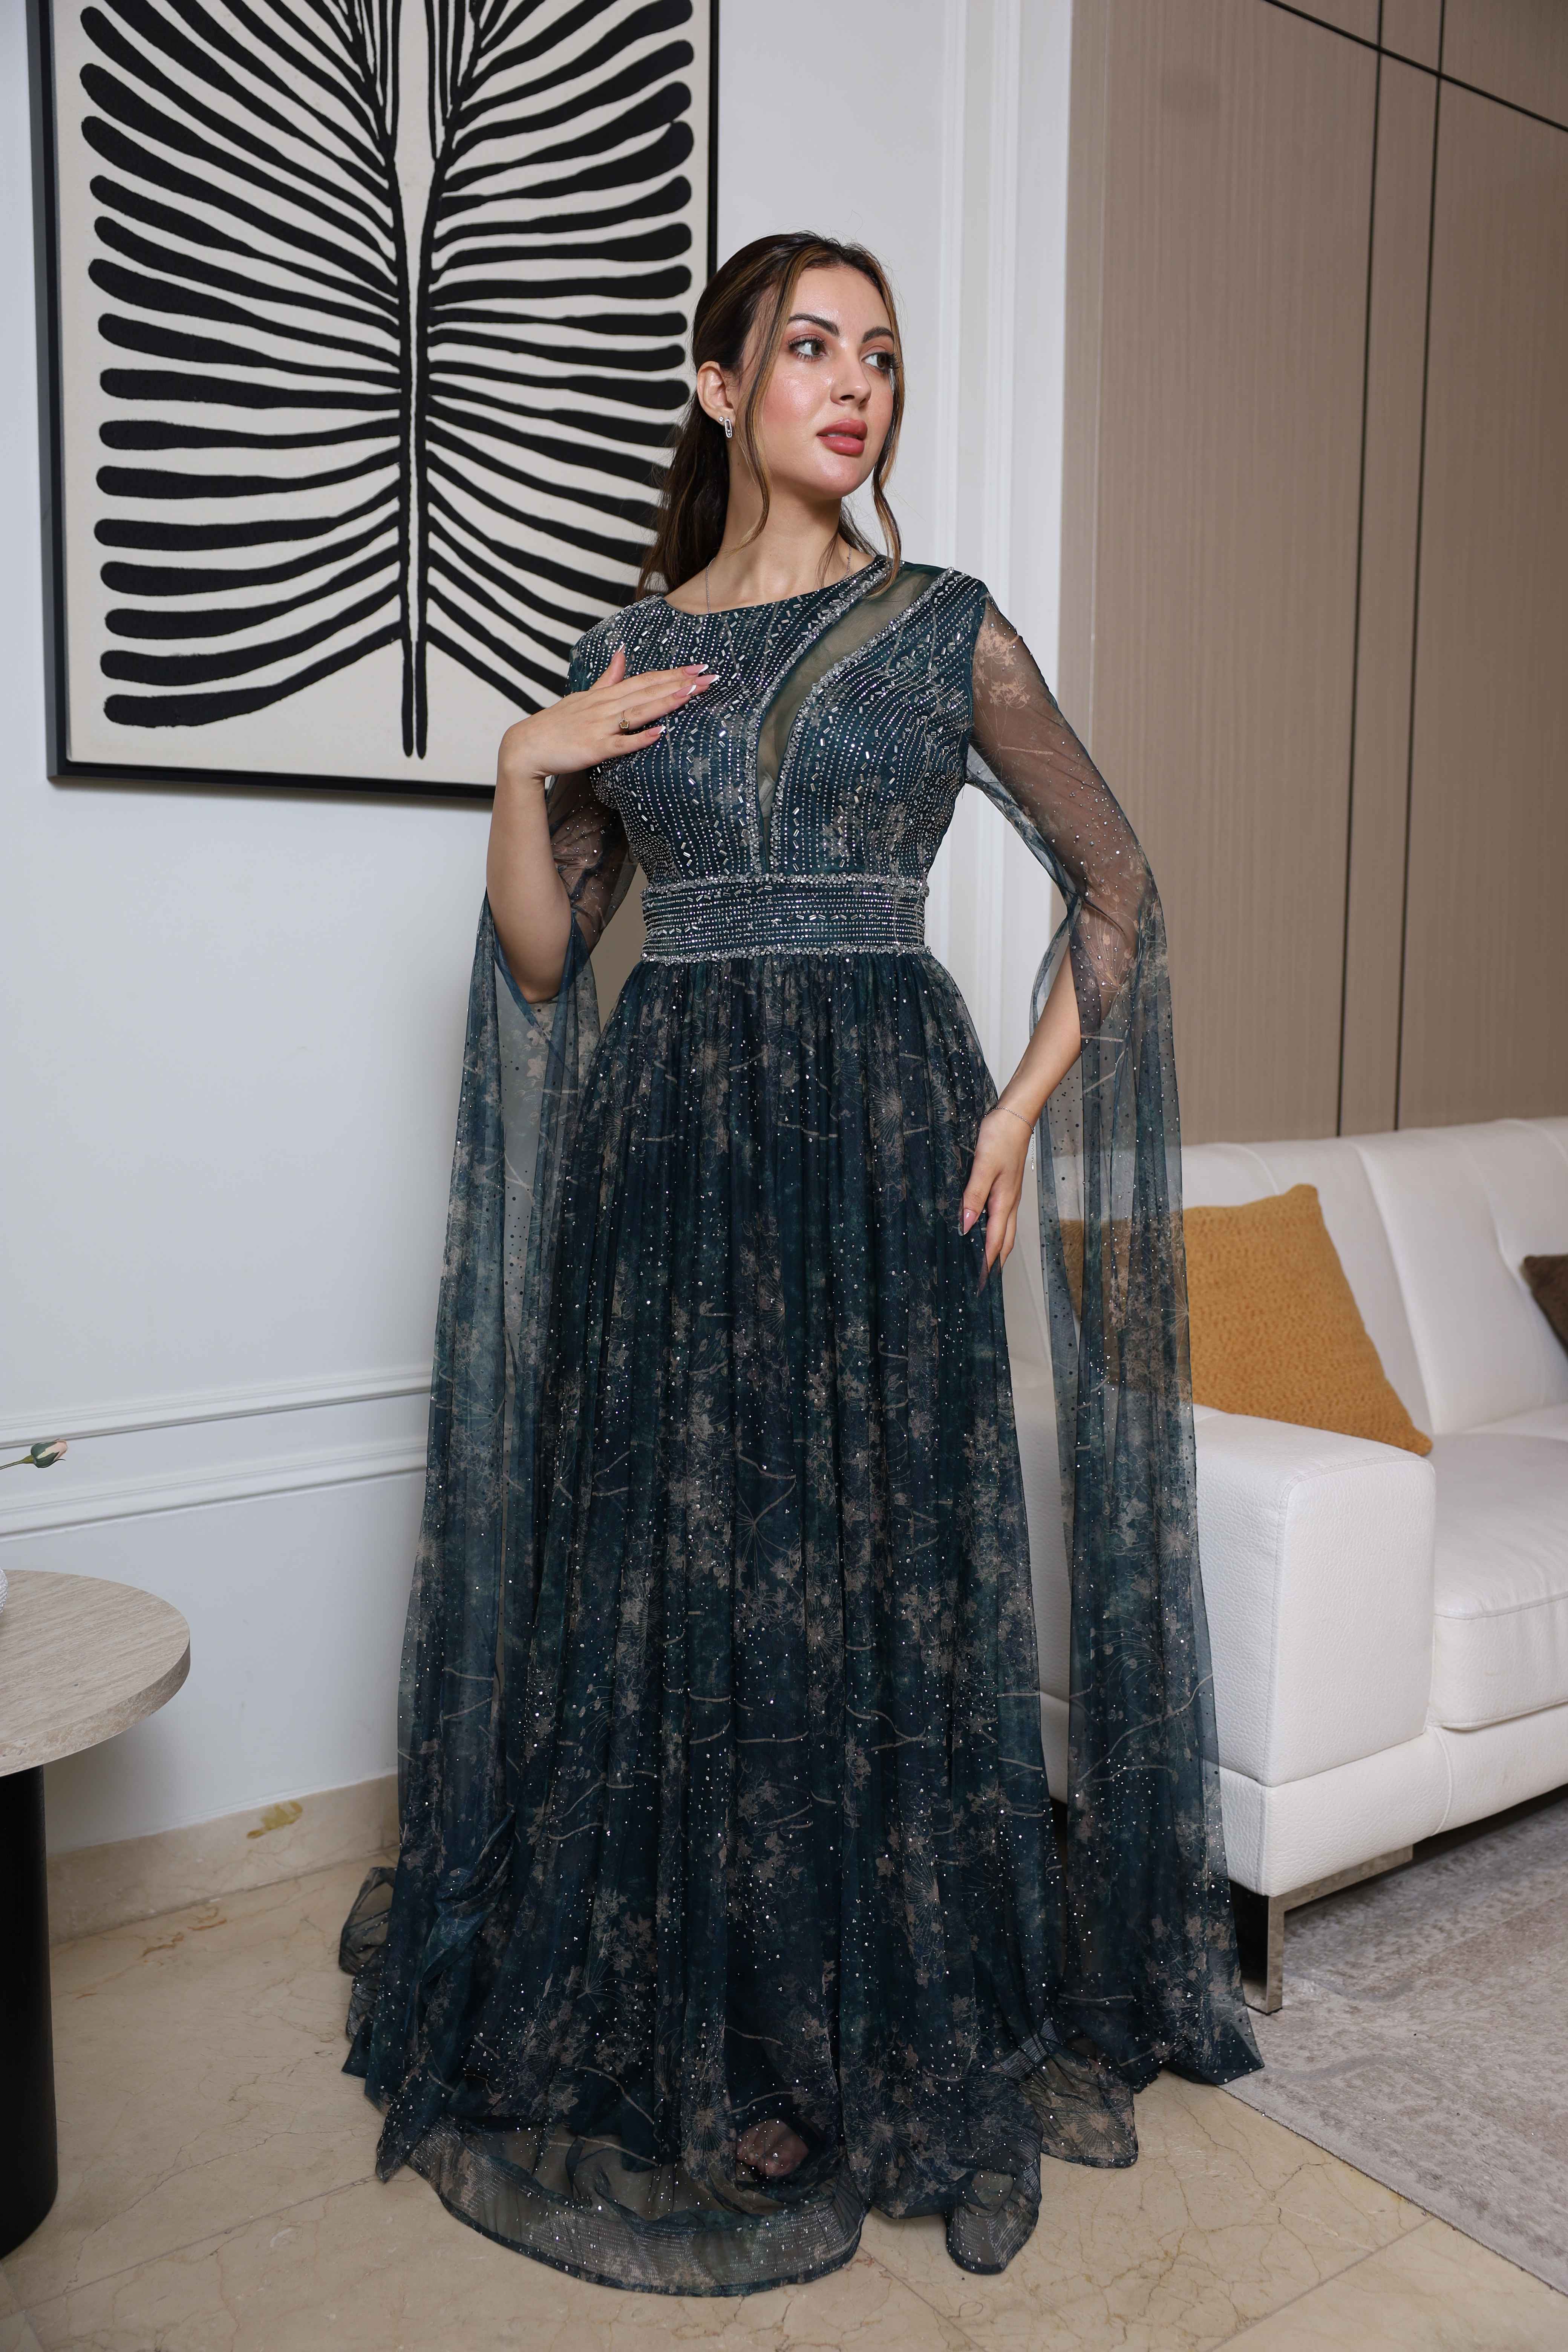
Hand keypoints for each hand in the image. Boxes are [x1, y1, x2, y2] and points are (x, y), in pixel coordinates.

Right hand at [496, 645, 715, 786]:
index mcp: (606, 695)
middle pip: (648, 691)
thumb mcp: (584, 696)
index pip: (645, 680)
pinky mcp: (594, 749)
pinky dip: (640, 738)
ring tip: (691, 694)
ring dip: (665, 702)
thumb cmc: (557, 724)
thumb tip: (623, 654)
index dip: (672, 673)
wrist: (527, 746)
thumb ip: (607, 677)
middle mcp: (605, 707)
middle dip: (680, 683)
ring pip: (638, 712)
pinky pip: (621, 744)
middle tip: (710, 678)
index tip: (699, 667)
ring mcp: (600, 727)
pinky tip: (660, 733)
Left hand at [961, 1104, 1033, 1285]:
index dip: (987, 1262)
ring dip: (997, 1246)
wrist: (1015, 1116)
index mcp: (1004, 1201)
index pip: (995, 1240)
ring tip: (986, 1262)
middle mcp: (1009, 1202)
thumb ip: (973, 1196)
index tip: (980, 1282)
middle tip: (984, 1280)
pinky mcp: (1008, 1186)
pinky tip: (986, 1227)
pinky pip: (1003, 1215)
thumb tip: (966, 1226)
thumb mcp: (983, 1167)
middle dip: (995, 1261)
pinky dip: (996, 1229)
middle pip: (1005, 1240)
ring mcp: (1010, 1194)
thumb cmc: (1000, 1139)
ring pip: (1006, 1228)